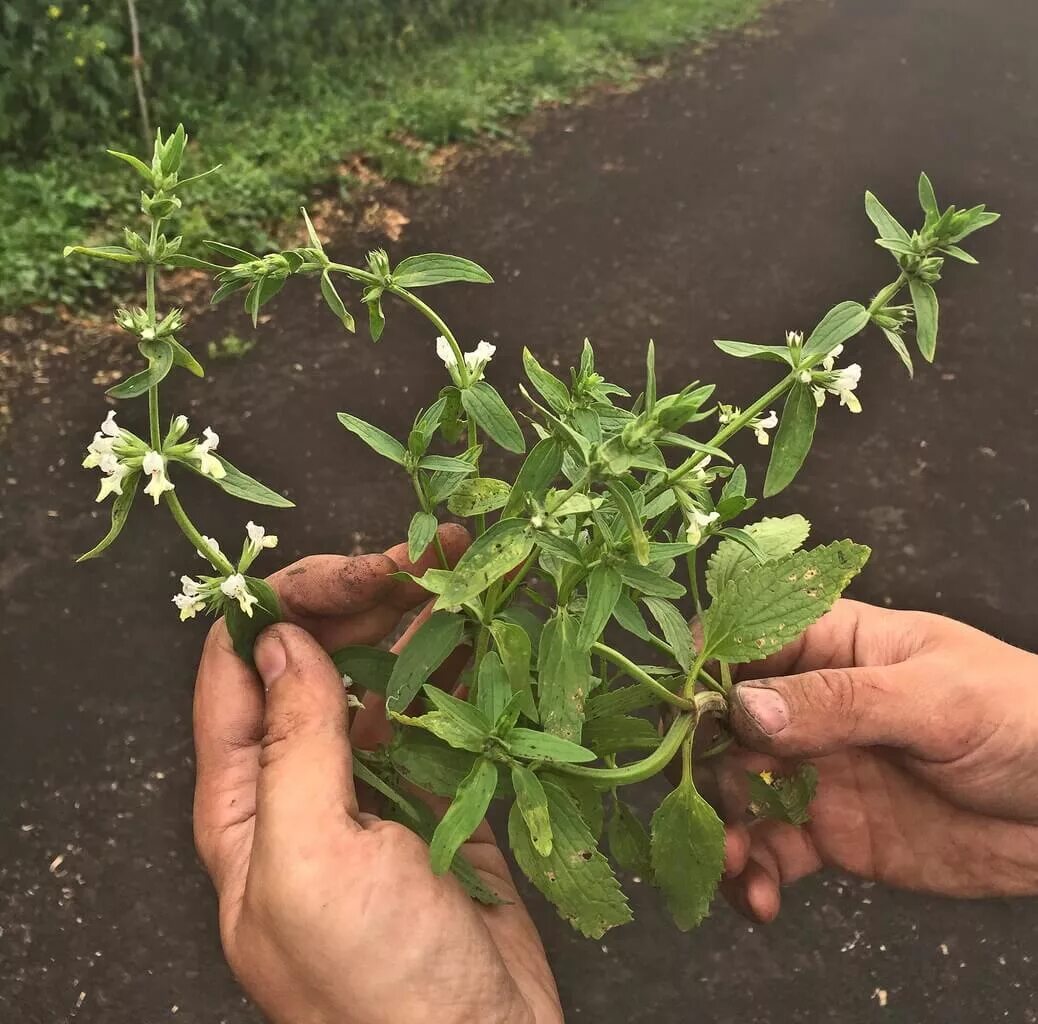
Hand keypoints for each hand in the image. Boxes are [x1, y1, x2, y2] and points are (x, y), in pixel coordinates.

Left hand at [192, 525, 561, 1023]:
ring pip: (382, 674)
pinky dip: (458, 660)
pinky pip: (440, 707)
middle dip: (358, 599)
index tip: (338, 570)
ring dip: (415, 615)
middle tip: (416, 558)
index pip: (238, 673)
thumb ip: (291, 746)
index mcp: (245, 805)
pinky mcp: (441, 788)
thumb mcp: (310, 861)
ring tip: (457, 563)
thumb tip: (279, 642)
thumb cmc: (376, 985)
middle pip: (315, 660)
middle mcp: (303, 783)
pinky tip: (479, 621)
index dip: (278, 608)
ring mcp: (376, 784)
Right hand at [710, 599, 1037, 921]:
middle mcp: (811, 705)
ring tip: (734, 863)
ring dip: (721, 826)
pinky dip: (753, 874)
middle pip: (725, 724)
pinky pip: (772, 850)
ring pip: (737, 791)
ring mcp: (817, 769)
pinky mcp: (831, 831)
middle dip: (704, 763)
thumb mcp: (937, 700)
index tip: (679, 712)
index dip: (703, 672)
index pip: (744, 642)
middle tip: (706, 803)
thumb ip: (839, 702)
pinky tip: (760, 899)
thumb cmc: (1027, 720)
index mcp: (832, 646)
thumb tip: (745, 708)